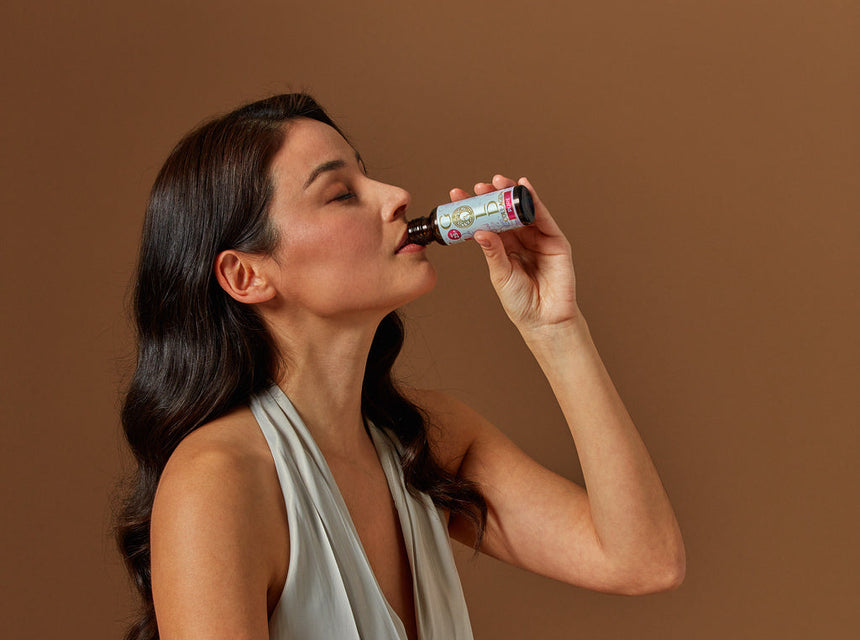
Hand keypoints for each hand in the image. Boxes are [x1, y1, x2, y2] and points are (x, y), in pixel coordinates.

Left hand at [449, 175, 580, 336]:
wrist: (544, 320)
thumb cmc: (520, 301)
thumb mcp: (500, 274)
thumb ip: (493, 252)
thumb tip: (479, 231)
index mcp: (504, 249)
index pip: (487, 224)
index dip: (474, 210)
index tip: (457, 197)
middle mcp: (521, 241)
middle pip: (505, 213)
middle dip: (492, 198)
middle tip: (478, 187)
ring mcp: (538, 239)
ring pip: (522, 212)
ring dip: (511, 194)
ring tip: (497, 182)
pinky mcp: (555, 241)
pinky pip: (543, 217)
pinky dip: (535, 200)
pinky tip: (524, 187)